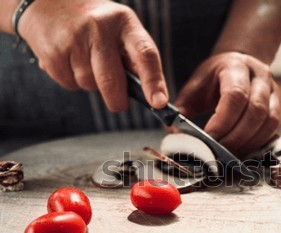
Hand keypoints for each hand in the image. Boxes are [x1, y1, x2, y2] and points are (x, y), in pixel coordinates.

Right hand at [19, 0, 167, 110]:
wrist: (51, 1)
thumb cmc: (99, 26)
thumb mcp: (122, 31)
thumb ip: (136, 60)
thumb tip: (151, 98)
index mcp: (125, 23)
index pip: (145, 54)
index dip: (154, 82)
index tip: (159, 103)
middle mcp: (100, 27)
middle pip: (113, 81)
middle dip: (118, 100)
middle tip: (120, 104)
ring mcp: (74, 39)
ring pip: (90, 85)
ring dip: (92, 85)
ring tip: (86, 62)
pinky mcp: (53, 52)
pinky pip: (70, 84)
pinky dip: (72, 81)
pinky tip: (70, 61)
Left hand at [175, 52, 280, 155]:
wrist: (237, 64)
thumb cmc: (213, 79)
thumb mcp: (194, 88)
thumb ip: (183, 110)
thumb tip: (174, 135)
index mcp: (235, 67)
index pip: (235, 96)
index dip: (223, 121)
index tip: (209, 138)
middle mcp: (259, 76)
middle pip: (255, 111)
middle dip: (235, 137)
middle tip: (218, 152)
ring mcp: (272, 90)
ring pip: (268, 121)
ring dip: (248, 142)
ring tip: (229, 154)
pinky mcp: (277, 105)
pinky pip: (273, 127)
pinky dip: (257, 142)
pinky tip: (242, 149)